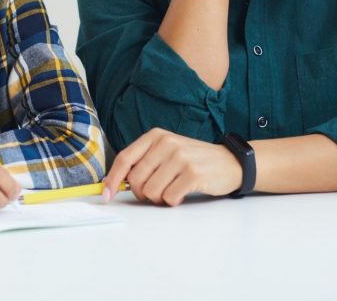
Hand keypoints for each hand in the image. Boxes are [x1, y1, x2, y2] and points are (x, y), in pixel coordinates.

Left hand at [102, 128, 242, 205]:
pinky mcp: (193, 173)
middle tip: (157, 192)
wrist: (230, 162)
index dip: (112, 178)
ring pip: (151, 191)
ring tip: (173, 189)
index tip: (106, 194)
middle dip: (142, 193)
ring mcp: (180, 157)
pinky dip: (173, 201)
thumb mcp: (167, 151)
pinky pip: (169, 198)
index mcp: (156, 136)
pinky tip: (184, 192)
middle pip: (136, 180)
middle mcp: (167, 143)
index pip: (124, 158)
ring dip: (160, 198)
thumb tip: (116, 183)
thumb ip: (144, 162)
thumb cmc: (194, 160)